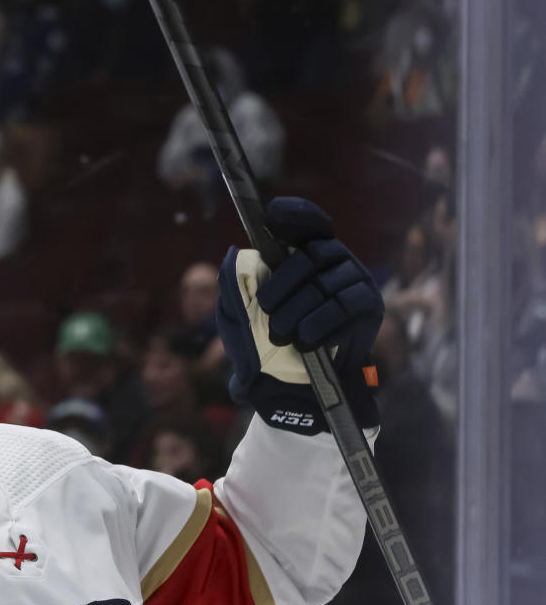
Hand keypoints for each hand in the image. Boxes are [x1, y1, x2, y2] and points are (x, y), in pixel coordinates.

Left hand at [215, 197, 382, 432]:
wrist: (290, 390)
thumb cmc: (262, 348)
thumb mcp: (238, 318)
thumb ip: (234, 287)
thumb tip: (234, 254)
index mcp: (303, 255)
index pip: (308, 222)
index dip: (295, 214)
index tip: (271, 217)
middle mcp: (334, 261)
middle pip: (313, 253)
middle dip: (284, 282)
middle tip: (266, 309)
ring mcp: (355, 282)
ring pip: (327, 284)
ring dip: (297, 312)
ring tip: (280, 336)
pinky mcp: (369, 307)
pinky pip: (347, 306)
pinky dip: (321, 324)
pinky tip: (306, 341)